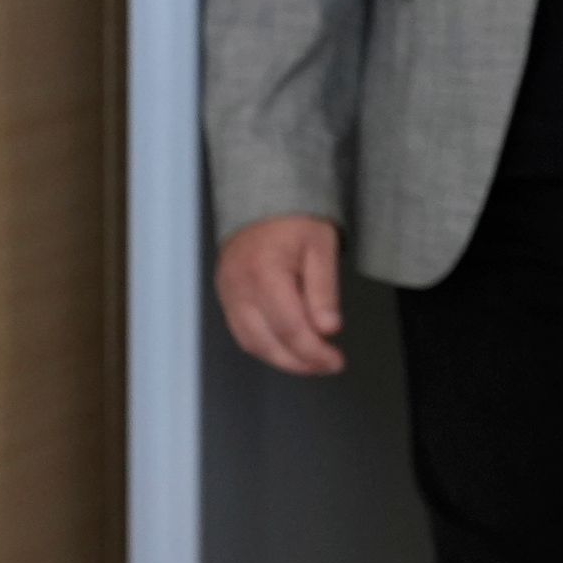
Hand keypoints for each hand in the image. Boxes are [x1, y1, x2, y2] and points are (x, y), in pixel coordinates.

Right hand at [217, 214, 344, 376]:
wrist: (263, 197)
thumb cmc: (296, 220)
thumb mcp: (322, 246)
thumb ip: (324, 290)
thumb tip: (328, 329)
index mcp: (264, 273)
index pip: (289, 327)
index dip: (313, 352)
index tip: (336, 361)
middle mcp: (239, 288)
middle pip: (267, 343)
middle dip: (300, 362)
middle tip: (329, 366)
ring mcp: (228, 294)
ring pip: (251, 343)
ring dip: (283, 360)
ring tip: (313, 363)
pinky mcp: (225, 296)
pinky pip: (242, 333)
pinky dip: (266, 347)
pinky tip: (290, 349)